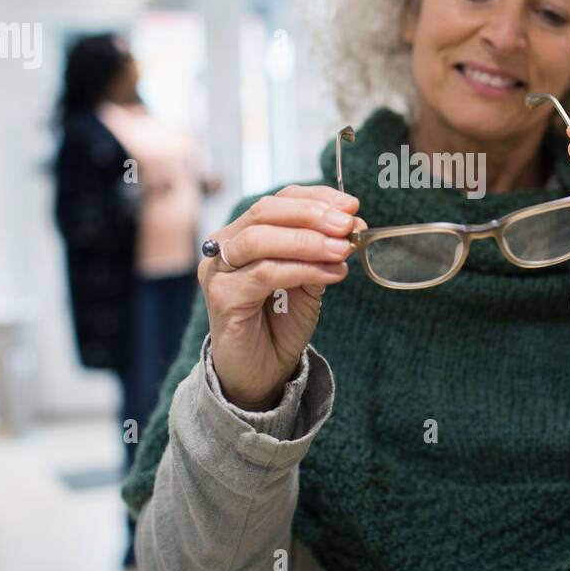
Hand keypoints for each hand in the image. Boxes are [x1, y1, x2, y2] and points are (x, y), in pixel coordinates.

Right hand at [199, 185, 365, 409]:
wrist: (261, 372)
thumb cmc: (281, 323)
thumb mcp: (308, 280)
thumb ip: (322, 252)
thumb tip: (351, 226)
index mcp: (243, 233)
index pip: (278, 200)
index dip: (315, 198)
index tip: (351, 206)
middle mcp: (224, 246)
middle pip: (266, 211)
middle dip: (313, 214)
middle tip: (348, 226)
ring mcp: (218, 271)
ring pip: (261, 239)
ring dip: (309, 241)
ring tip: (343, 250)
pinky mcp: (221, 297)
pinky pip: (265, 273)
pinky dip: (303, 269)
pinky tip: (332, 274)